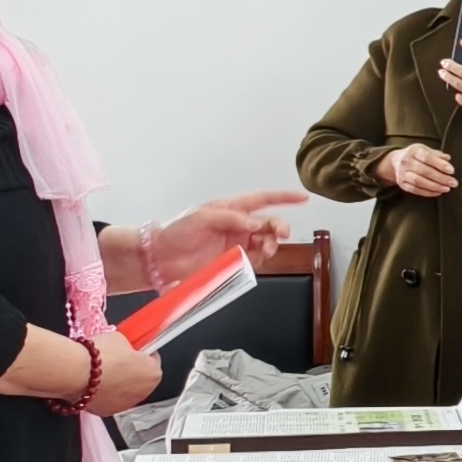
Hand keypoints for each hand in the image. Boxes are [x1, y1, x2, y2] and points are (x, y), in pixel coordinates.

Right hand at [86, 339, 165, 414]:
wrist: (74, 372)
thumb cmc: (99, 355)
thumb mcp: (119, 338)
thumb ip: (129, 346)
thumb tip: (125, 347)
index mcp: (153, 373)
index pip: (153, 359)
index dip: (141, 352)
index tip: (133, 349)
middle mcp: (144, 392)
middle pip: (141, 378)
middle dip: (132, 370)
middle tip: (117, 360)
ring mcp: (126, 405)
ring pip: (126, 391)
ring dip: (119, 383)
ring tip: (103, 372)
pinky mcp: (107, 412)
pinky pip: (111, 400)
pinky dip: (106, 393)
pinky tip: (95, 383)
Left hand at [140, 191, 302, 280]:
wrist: (159, 259)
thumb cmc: (175, 232)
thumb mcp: (201, 217)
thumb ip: (230, 217)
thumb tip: (255, 222)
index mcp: (230, 209)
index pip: (262, 200)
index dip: (283, 198)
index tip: (302, 198)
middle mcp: (237, 226)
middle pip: (268, 223)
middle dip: (279, 226)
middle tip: (281, 233)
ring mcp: (236, 245)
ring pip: (265, 242)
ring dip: (271, 244)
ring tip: (267, 247)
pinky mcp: (232, 263)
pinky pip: (254, 260)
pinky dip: (260, 258)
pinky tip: (256, 257)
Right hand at [382, 143, 459, 198]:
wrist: (395, 162)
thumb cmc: (416, 156)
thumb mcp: (426, 150)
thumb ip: (437, 155)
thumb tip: (447, 159)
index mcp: (414, 151)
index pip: (427, 157)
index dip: (440, 164)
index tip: (451, 170)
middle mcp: (406, 161)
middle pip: (424, 171)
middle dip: (440, 178)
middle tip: (453, 182)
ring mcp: (403, 173)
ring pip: (418, 181)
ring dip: (434, 186)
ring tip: (447, 188)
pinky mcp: (402, 184)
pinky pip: (415, 190)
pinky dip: (428, 192)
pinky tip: (438, 192)